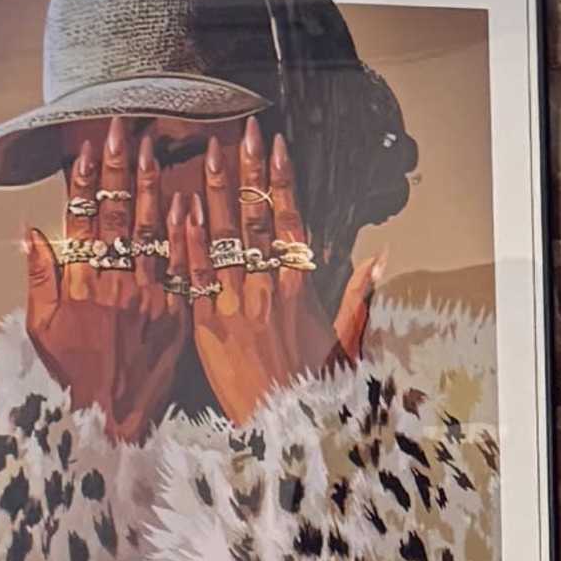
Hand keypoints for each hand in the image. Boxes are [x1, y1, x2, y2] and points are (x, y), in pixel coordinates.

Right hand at [20, 112, 187, 440]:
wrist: (109, 426)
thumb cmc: (71, 379)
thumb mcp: (41, 330)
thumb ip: (39, 280)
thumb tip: (31, 233)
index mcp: (80, 287)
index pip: (84, 222)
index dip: (87, 183)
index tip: (90, 148)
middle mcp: (116, 288)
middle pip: (120, 218)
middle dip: (121, 171)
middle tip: (126, 130)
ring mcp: (150, 301)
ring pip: (154, 235)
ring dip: (155, 189)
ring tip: (157, 150)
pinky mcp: (177, 319)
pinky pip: (184, 270)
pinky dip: (186, 235)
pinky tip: (190, 201)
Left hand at [175, 117, 372, 417]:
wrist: (283, 431)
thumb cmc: (314, 391)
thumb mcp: (346, 342)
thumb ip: (360, 296)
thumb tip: (381, 258)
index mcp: (298, 289)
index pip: (289, 221)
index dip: (280, 180)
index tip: (275, 145)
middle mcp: (267, 289)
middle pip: (256, 218)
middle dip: (247, 170)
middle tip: (238, 130)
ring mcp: (236, 304)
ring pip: (223, 237)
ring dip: (213, 192)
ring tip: (204, 151)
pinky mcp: (207, 325)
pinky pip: (196, 277)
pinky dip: (187, 242)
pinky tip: (178, 208)